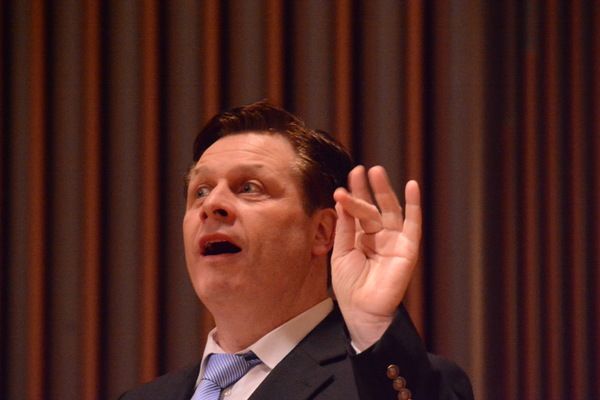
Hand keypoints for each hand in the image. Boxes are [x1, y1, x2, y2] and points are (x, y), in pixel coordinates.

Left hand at [332, 165, 421, 349]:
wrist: (361, 310)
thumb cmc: (349, 285)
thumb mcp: (341, 252)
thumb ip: (345, 227)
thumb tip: (343, 199)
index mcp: (361, 237)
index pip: (357, 212)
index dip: (352, 197)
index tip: (343, 184)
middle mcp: (379, 236)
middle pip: (373, 207)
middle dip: (366, 189)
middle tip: (359, 170)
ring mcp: (394, 241)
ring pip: (389, 211)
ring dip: (384, 191)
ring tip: (376, 172)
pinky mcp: (407, 248)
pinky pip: (412, 224)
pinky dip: (414, 205)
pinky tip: (412, 186)